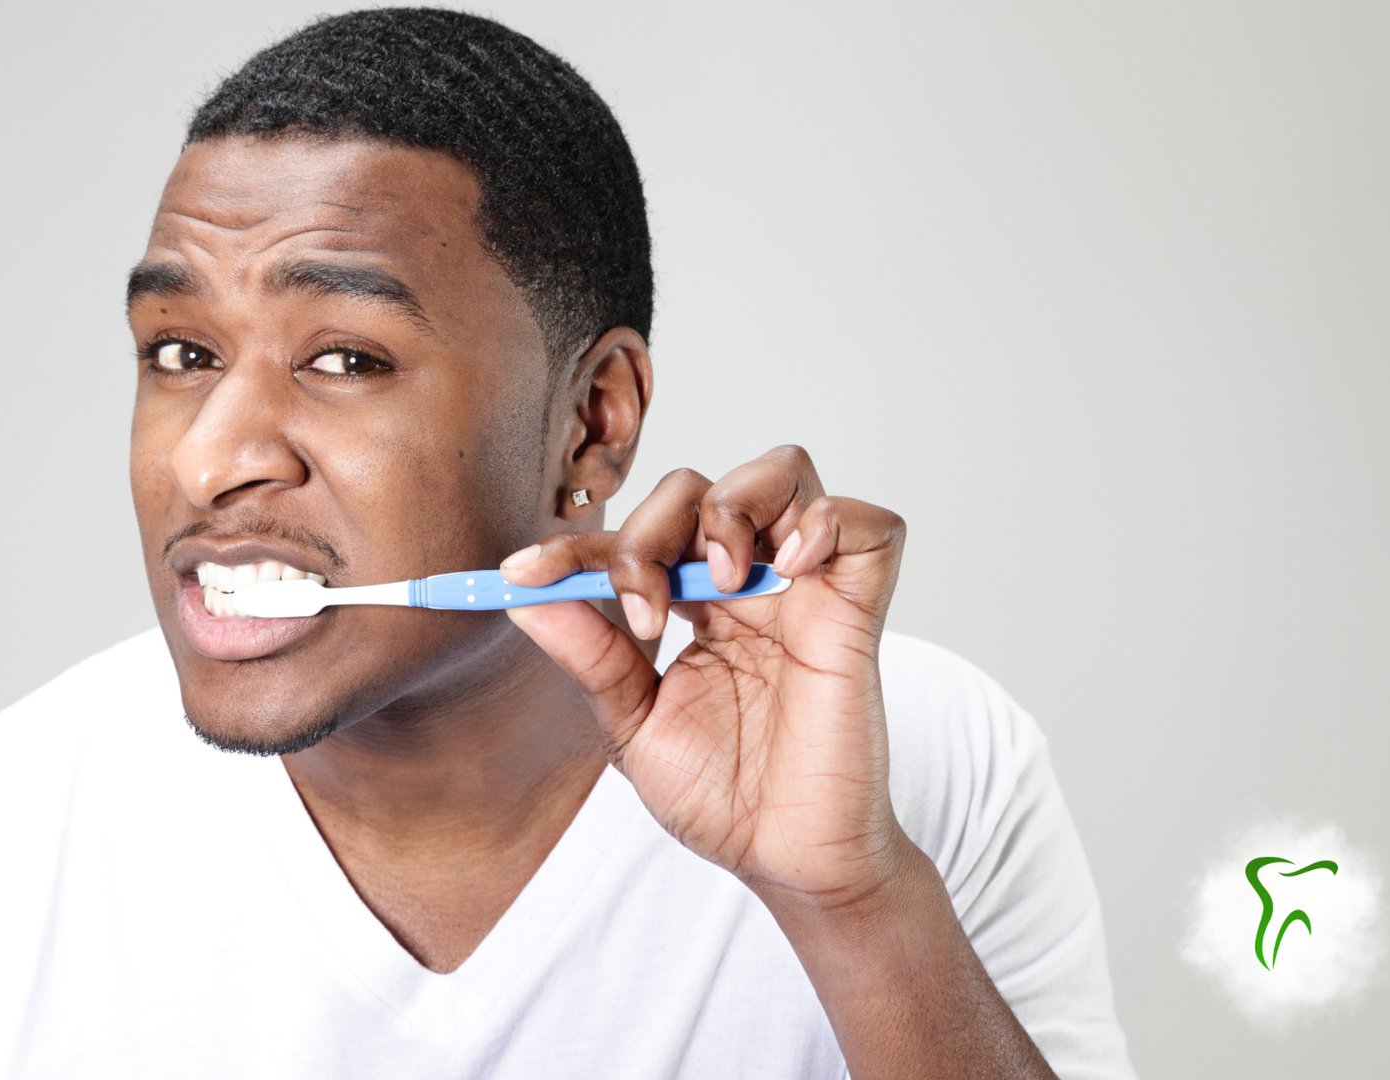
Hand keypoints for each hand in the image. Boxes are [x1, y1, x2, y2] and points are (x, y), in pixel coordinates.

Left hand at [504, 446, 911, 907]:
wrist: (785, 860)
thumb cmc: (722, 797)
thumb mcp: (634, 727)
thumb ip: (590, 657)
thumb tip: (522, 599)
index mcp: (692, 607)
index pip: (634, 539)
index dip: (575, 547)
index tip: (521, 573)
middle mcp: (747, 586)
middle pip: (699, 489)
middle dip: (651, 530)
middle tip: (643, 608)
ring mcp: (804, 592)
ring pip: (783, 471)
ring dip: (734, 505)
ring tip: (722, 576)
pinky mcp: (858, 610)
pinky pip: (869, 525)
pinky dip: (828, 520)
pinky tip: (790, 565)